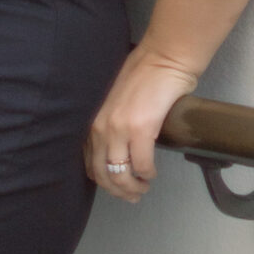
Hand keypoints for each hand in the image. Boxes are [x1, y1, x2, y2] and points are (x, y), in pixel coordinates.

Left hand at [85, 44, 199, 203]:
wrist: (164, 58)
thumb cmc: (143, 74)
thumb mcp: (115, 100)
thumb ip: (110, 122)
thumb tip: (115, 147)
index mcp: (93, 120)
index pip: (89, 163)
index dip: (103, 182)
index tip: (117, 187)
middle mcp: (101, 127)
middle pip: (103, 175)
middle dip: (119, 192)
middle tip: (133, 195)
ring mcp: (119, 129)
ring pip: (121, 176)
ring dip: (133, 188)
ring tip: (143, 187)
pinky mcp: (141, 130)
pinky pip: (142, 166)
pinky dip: (147, 175)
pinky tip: (152, 173)